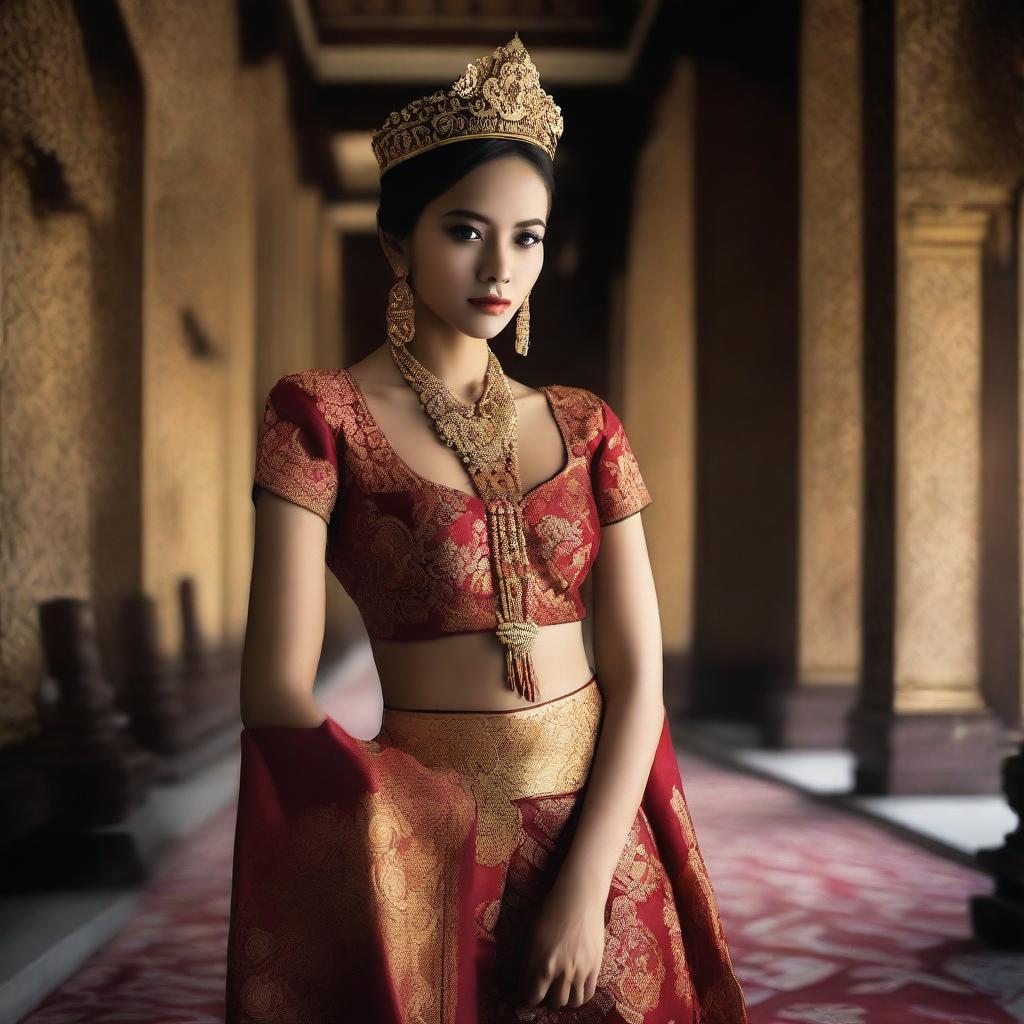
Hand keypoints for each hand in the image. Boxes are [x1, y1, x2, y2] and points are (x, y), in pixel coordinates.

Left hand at [516, 873, 606, 1009]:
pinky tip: (575, 989)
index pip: (531, 996)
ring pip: (571, 1002)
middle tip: (544, 989)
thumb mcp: (533, 934)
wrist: (580, 897)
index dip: (526, 999)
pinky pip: (588, 994)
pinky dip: (580, 997)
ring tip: (560, 990)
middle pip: (553, 1002)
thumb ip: (529, 960)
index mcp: (541, 962)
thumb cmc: (552, 910)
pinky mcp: (595, 967)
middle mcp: (560, 971)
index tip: (525, 997)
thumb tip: (524, 981)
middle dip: (546, 998)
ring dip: (564, 1000)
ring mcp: (580, 970)